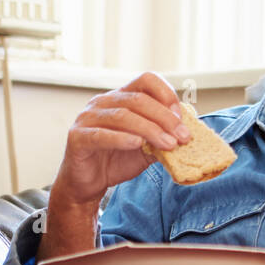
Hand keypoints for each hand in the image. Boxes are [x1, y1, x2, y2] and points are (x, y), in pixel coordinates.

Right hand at [52, 72, 191, 209]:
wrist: (89, 183)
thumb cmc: (117, 161)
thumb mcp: (147, 148)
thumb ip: (162, 136)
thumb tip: (186, 132)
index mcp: (121, 98)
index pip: (146, 80)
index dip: (166, 94)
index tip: (181, 117)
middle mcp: (103, 102)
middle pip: (138, 99)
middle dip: (165, 118)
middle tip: (182, 136)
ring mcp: (88, 117)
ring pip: (123, 116)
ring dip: (150, 130)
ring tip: (168, 145)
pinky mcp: (77, 137)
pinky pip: (102, 135)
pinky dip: (122, 138)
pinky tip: (138, 144)